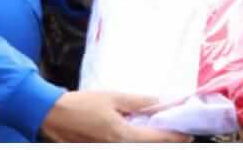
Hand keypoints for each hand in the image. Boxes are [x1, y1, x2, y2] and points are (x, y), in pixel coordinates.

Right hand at [38, 91, 184, 142]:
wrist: (53, 116)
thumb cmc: (82, 104)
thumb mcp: (113, 98)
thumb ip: (137, 101)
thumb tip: (159, 101)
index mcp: (123, 136)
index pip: (156, 139)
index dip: (174, 138)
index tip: (189, 135)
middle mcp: (117, 148)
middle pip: (148, 147)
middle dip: (164, 141)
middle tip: (179, 134)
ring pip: (136, 147)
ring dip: (149, 140)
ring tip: (162, 132)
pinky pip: (124, 147)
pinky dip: (135, 140)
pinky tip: (139, 132)